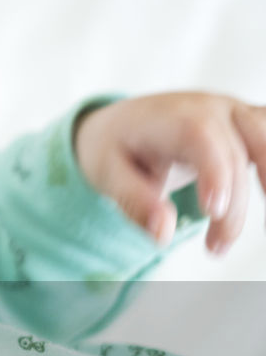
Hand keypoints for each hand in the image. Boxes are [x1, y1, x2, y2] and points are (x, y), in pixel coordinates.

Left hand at [73, 92, 265, 254]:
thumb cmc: (112, 148)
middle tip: (215, 248)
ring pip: (265, 141)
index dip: (215, 173)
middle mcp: (210, 108)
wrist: (118, 122)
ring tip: (252, 231)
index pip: (202, 138)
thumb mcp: (106, 174)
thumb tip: (162, 232)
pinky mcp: (245, 122)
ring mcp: (233, 112)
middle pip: (235, 153)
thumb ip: (134, 201)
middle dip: (232, 206)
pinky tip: (265, 195)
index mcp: (173, 116)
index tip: (213, 211)